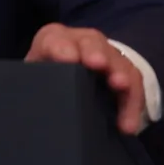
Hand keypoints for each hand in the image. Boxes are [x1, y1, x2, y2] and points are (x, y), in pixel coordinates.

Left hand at [26, 24, 147, 134]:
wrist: (60, 82)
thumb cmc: (42, 80)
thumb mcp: (32, 79)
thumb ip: (32, 84)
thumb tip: (29, 106)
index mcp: (53, 39)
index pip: (54, 39)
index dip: (61, 46)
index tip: (67, 58)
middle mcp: (82, 41)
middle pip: (91, 42)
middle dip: (96, 53)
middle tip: (98, 65)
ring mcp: (106, 55)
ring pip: (118, 61)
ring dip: (121, 76)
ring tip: (121, 88)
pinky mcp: (123, 73)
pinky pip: (133, 85)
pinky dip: (133, 104)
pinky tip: (128, 125)